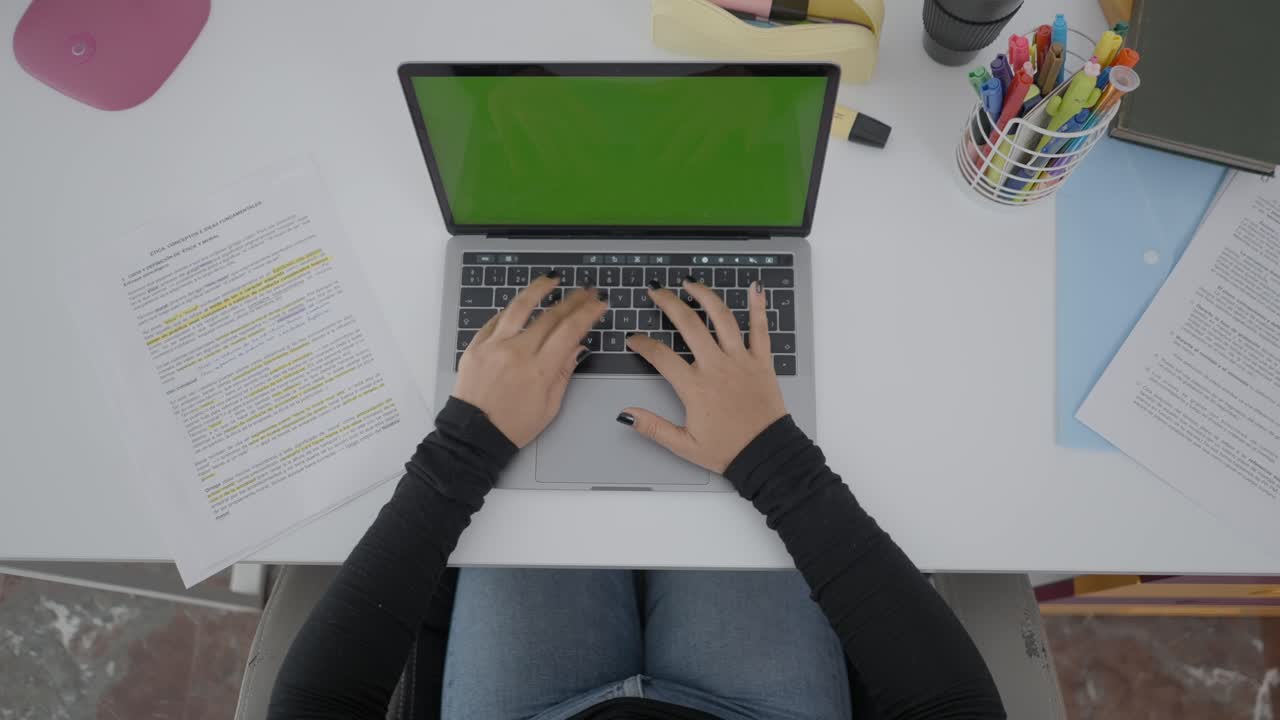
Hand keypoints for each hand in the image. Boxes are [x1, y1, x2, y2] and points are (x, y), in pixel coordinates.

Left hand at [453, 274, 605, 446]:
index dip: (587, 313)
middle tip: (585, 291)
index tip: (598, 303)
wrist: (474, 435)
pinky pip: (496, 320)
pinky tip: (522, 303)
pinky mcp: (476, 346)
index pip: (570, 330)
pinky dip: (512, 309)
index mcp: (539, 370)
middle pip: (550, 316)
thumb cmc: (512, 426)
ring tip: (552, 280)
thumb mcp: (549, 406)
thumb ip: (564, 372)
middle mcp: (517, 352)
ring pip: (520, 307)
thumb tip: (576, 347)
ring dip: (539, 289)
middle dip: (572, 300)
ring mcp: (494, 346)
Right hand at [620, 278, 786, 472]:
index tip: (633, 337)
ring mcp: (740, 361)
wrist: (767, 454)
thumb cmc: (729, 450)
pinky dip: (758, 307)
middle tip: (656, 291)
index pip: (660, 355)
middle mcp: (716, 367)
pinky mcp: (762, 362)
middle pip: (688, 324)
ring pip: (721, 318)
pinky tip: (755, 288)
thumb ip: (652, 427)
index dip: (642, 343)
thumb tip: (626, 415)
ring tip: (691, 283)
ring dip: (705, 295)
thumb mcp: (684, 444)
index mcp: (695, 386)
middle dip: (668, 303)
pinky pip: (761, 329)